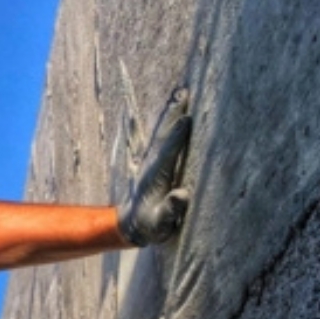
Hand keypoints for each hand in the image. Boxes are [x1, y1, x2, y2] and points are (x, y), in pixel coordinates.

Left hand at [116, 86, 192, 245]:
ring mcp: (153, 160)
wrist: (132, 224)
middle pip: (164, 134)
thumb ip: (170, 210)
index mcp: (156, 177)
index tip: (187, 119)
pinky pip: (164, 135)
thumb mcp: (160, 224)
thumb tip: (182, 195)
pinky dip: (170, 119)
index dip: (177, 137)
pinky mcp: (156, 160)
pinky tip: (176, 107)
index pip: (168, 153)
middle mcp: (152, 163)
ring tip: (181, 91)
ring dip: (171, 111)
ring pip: (163, 131)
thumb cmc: (149, 227)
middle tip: (183, 92)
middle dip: (173, 114)